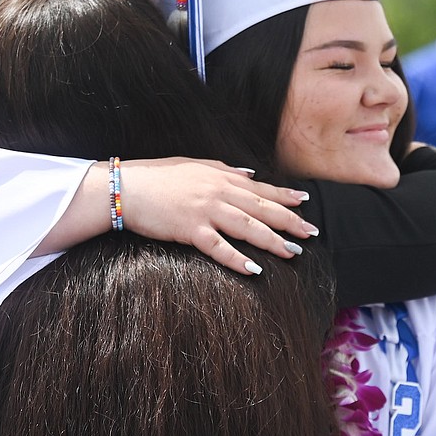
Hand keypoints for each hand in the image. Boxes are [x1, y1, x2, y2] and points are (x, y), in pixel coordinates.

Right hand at [121, 158, 318, 274]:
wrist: (125, 188)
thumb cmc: (156, 176)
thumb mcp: (193, 165)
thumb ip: (224, 169)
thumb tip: (249, 173)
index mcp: (220, 176)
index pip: (260, 188)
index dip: (285, 197)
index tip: (306, 203)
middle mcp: (218, 192)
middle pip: (262, 209)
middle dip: (289, 221)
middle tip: (311, 234)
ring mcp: (205, 210)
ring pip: (248, 227)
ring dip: (272, 241)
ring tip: (293, 253)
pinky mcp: (190, 229)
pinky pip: (219, 247)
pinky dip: (237, 259)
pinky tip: (254, 270)